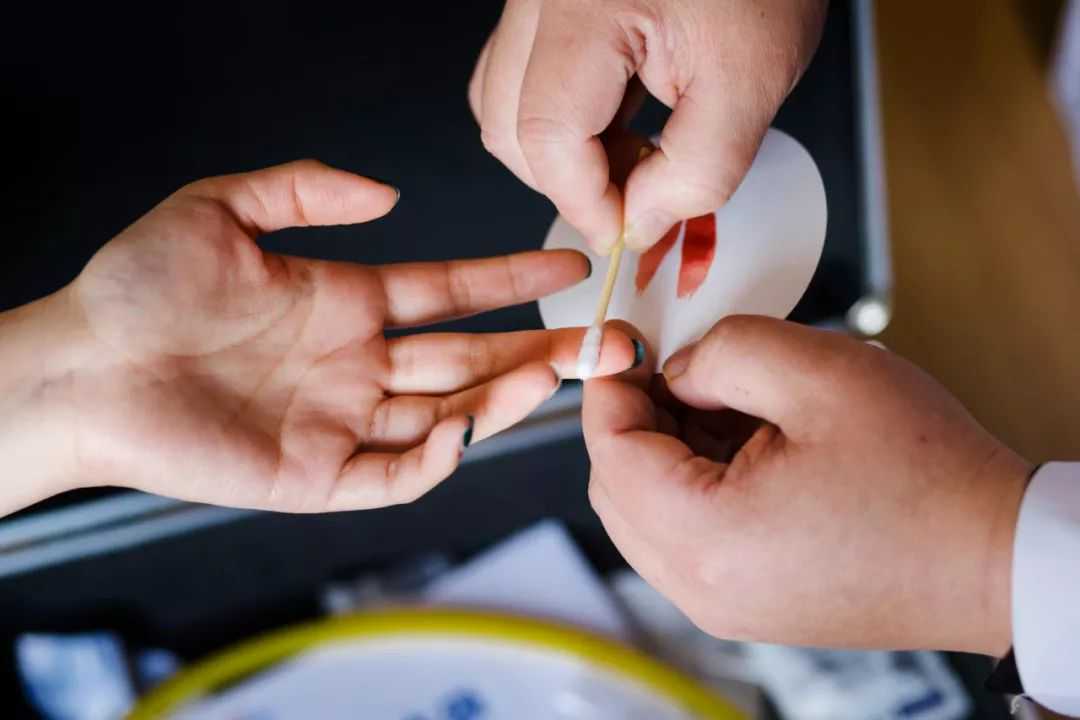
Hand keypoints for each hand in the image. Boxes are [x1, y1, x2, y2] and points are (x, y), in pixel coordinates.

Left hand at [0, 160, 637, 514]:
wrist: (80, 368)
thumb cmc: (134, 291)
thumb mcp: (220, 209)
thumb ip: (304, 189)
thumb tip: (385, 193)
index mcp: (346, 305)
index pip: (452, 293)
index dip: (511, 278)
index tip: (566, 264)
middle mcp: (356, 366)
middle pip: (470, 360)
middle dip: (542, 351)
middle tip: (607, 341)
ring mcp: (342, 423)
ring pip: (448, 415)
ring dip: (506, 400)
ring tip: (558, 375)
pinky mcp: (317, 477)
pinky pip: (396, 475)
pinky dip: (437, 459)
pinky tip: (465, 430)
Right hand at [468, 0, 826, 253]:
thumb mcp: (753, 83)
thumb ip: (699, 170)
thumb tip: (638, 223)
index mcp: (587, 6)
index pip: (547, 133)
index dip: (584, 201)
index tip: (623, 233)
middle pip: (507, 123)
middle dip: (567, 180)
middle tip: (636, 194)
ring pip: (503, 102)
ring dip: (560, 152)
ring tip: (632, 151)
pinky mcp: (548, 4)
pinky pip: (523, 75)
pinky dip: (562, 118)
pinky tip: (617, 119)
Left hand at [583, 316, 1031, 655]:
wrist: (997, 558)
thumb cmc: (927, 476)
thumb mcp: (820, 372)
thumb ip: (724, 350)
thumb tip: (677, 370)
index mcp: (704, 536)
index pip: (608, 450)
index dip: (610, 383)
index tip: (630, 342)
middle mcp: (700, 588)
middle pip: (616, 486)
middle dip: (636, 417)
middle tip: (679, 367)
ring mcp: (722, 605)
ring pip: (646, 513)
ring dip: (667, 449)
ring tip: (728, 403)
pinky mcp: (748, 603)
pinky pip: (686, 536)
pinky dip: (695, 483)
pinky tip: (748, 444)